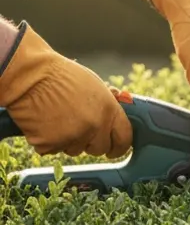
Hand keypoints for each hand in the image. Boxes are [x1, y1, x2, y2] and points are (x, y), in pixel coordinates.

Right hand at [0, 23, 131, 156]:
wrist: (29, 74)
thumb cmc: (60, 76)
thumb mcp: (95, 86)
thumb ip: (107, 107)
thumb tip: (115, 120)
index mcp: (109, 111)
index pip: (124, 139)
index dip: (120, 146)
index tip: (114, 149)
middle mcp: (94, 126)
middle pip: (99, 148)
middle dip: (91, 143)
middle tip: (78, 129)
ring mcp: (72, 136)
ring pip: (75, 150)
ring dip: (68, 140)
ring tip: (57, 119)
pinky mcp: (50, 143)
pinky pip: (52, 150)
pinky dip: (47, 141)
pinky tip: (43, 123)